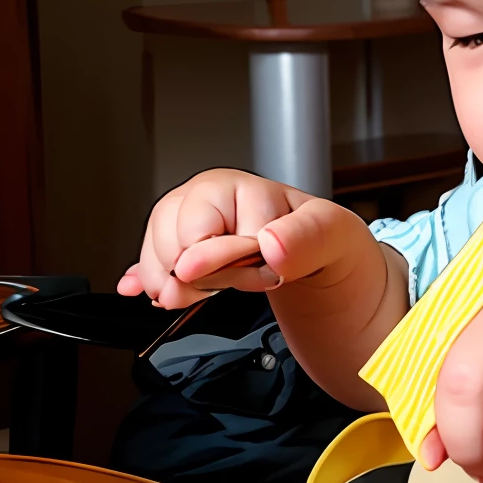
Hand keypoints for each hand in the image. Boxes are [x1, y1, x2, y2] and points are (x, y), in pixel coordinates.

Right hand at [117, 170, 369, 309]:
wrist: (337, 280)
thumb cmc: (336, 253)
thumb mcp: (339, 241)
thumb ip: (307, 238)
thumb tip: (270, 242)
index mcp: (249, 190)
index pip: (202, 225)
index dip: (226, 260)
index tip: (261, 275)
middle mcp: (216, 202)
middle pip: (169, 235)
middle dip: (196, 273)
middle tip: (237, 283)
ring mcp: (199, 225)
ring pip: (156, 248)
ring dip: (170, 281)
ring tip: (205, 291)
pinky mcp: (191, 251)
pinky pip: (151, 259)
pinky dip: (145, 277)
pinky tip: (144, 288)